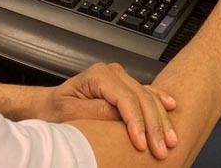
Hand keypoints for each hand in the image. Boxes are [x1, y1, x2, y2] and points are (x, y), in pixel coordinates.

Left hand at [38, 62, 177, 158]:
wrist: (48, 104)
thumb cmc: (55, 109)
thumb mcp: (70, 112)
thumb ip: (96, 111)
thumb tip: (120, 116)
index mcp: (99, 74)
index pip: (126, 99)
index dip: (137, 122)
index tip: (142, 144)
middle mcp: (113, 73)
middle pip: (141, 98)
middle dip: (154, 125)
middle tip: (162, 148)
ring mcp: (120, 78)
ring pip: (148, 97)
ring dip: (161, 119)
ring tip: (170, 139)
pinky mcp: (125, 86)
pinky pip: (147, 92)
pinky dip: (160, 101)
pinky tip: (171, 107)